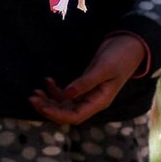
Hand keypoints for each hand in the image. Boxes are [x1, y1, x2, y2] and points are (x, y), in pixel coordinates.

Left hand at [30, 34, 147, 125]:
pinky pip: (67, 94)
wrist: (129, 45)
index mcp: (100, 101)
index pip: (75, 116)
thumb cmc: (119, 56)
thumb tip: (66, 95)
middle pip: (67, 113)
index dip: (57, 114)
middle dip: (48, 108)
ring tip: (34, 92)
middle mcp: (93, 101)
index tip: (41, 105)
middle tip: (32, 97)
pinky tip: (47, 80)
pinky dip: (55, 89)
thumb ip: (85, 82)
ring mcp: (88, 94)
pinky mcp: (84, 86)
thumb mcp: (103, 68)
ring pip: (64, 104)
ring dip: (49, 100)